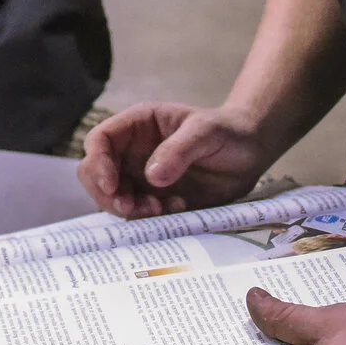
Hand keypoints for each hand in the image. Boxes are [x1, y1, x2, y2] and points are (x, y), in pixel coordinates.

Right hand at [78, 102, 269, 216]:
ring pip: (113, 198)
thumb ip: (180, 149)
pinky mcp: (154, 199)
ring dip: (130, 210)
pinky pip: (137, 213)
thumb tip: (152, 177)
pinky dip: (149, 218)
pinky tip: (177, 209)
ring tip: (161, 209)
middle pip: (95, 173)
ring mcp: (140, 177)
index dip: (98, 163)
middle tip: (133, 208)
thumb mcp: (207, 132)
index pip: (100, 140)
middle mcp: (132, 151)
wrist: (250, 154)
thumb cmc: (228, 132)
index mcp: (137, 125)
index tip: (111, 185)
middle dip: (108, 194)